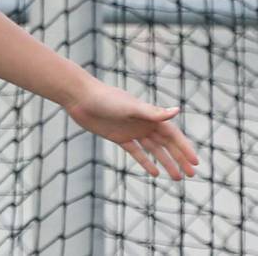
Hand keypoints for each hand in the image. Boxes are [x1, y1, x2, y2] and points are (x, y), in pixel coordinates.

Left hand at [64, 80, 199, 179]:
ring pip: (153, 150)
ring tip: (177, 178)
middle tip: (191, 175)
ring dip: (166, 162)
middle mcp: (143, 123)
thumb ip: (153, 112)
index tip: (195, 163)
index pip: (173, 135)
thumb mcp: (130, 107)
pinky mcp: (119, 137)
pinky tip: (155, 173)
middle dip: (179, 159)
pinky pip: (136, 152)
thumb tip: (177, 111)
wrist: (81, 98)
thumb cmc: (106, 99)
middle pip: (166, 144)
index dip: (184, 148)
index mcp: (149, 115)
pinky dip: (146, 162)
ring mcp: (131, 131)